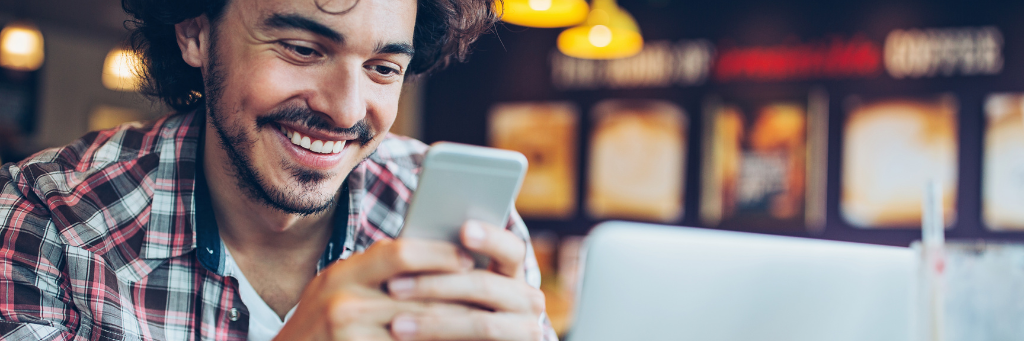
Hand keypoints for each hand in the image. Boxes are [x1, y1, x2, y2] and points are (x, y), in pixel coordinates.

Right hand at [273, 238, 475, 340]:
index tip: (470, 259)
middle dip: (459, 297)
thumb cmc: (322, 326)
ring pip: (419, 326)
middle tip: (492, 298)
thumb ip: (377, 273)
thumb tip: (434, 253)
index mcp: (342, 273)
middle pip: (417, 294)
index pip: (399, 252)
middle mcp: (342, 299)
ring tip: (484, 325)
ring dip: (456, 327)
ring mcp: (346, 332)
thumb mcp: (339, 289)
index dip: (439, 254)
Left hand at [386, 220, 546, 340]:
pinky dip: (441, 340)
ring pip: (480, 322)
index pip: (510, 248)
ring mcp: (525, 329)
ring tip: (396, 325)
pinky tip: (411, 339)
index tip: (463, 229)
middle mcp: (528, 299)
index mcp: (514, 271)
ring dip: (433, 323)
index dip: (490, 238)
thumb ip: (449, 265)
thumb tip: (412, 243)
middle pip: (484, 285)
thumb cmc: (456, 307)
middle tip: (393, 287)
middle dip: (435, 284)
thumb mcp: (459, 285)